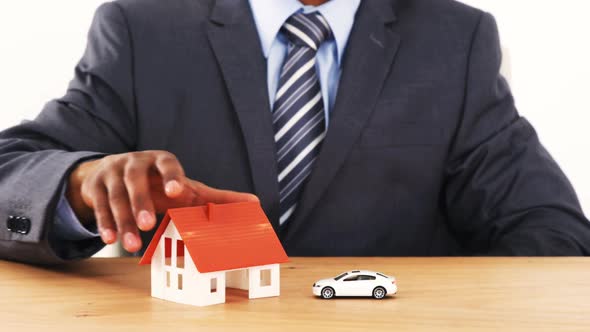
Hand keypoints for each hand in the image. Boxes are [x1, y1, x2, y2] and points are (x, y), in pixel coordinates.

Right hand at [66, 151, 258, 252]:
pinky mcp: (95, 185)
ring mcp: (112, 172)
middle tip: (148, 224)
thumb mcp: (187, 188)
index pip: (168, 163)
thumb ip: (217, 197)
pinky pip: (98, 205)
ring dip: (122, 220)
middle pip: (135, 179)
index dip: (172, 175)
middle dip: (141, 201)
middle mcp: (135, 163)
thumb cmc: (159, 183)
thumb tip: (256, 203)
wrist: (114, 172)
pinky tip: (109, 240)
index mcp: (161, 161)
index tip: (178, 191)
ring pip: (115, 196)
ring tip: (131, 245)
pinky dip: (104, 223)